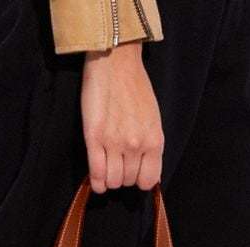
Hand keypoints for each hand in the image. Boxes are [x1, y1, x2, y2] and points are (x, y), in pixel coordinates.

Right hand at [81, 42, 163, 192]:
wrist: (116, 62)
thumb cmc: (135, 87)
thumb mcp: (153, 119)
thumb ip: (150, 145)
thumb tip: (144, 168)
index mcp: (154, 141)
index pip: (148, 181)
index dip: (139, 180)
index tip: (133, 173)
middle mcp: (136, 145)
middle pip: (128, 181)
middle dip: (122, 176)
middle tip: (117, 164)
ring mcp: (115, 143)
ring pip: (113, 181)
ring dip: (109, 178)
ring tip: (106, 167)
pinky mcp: (95, 138)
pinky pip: (97, 172)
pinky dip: (96, 182)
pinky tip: (96, 181)